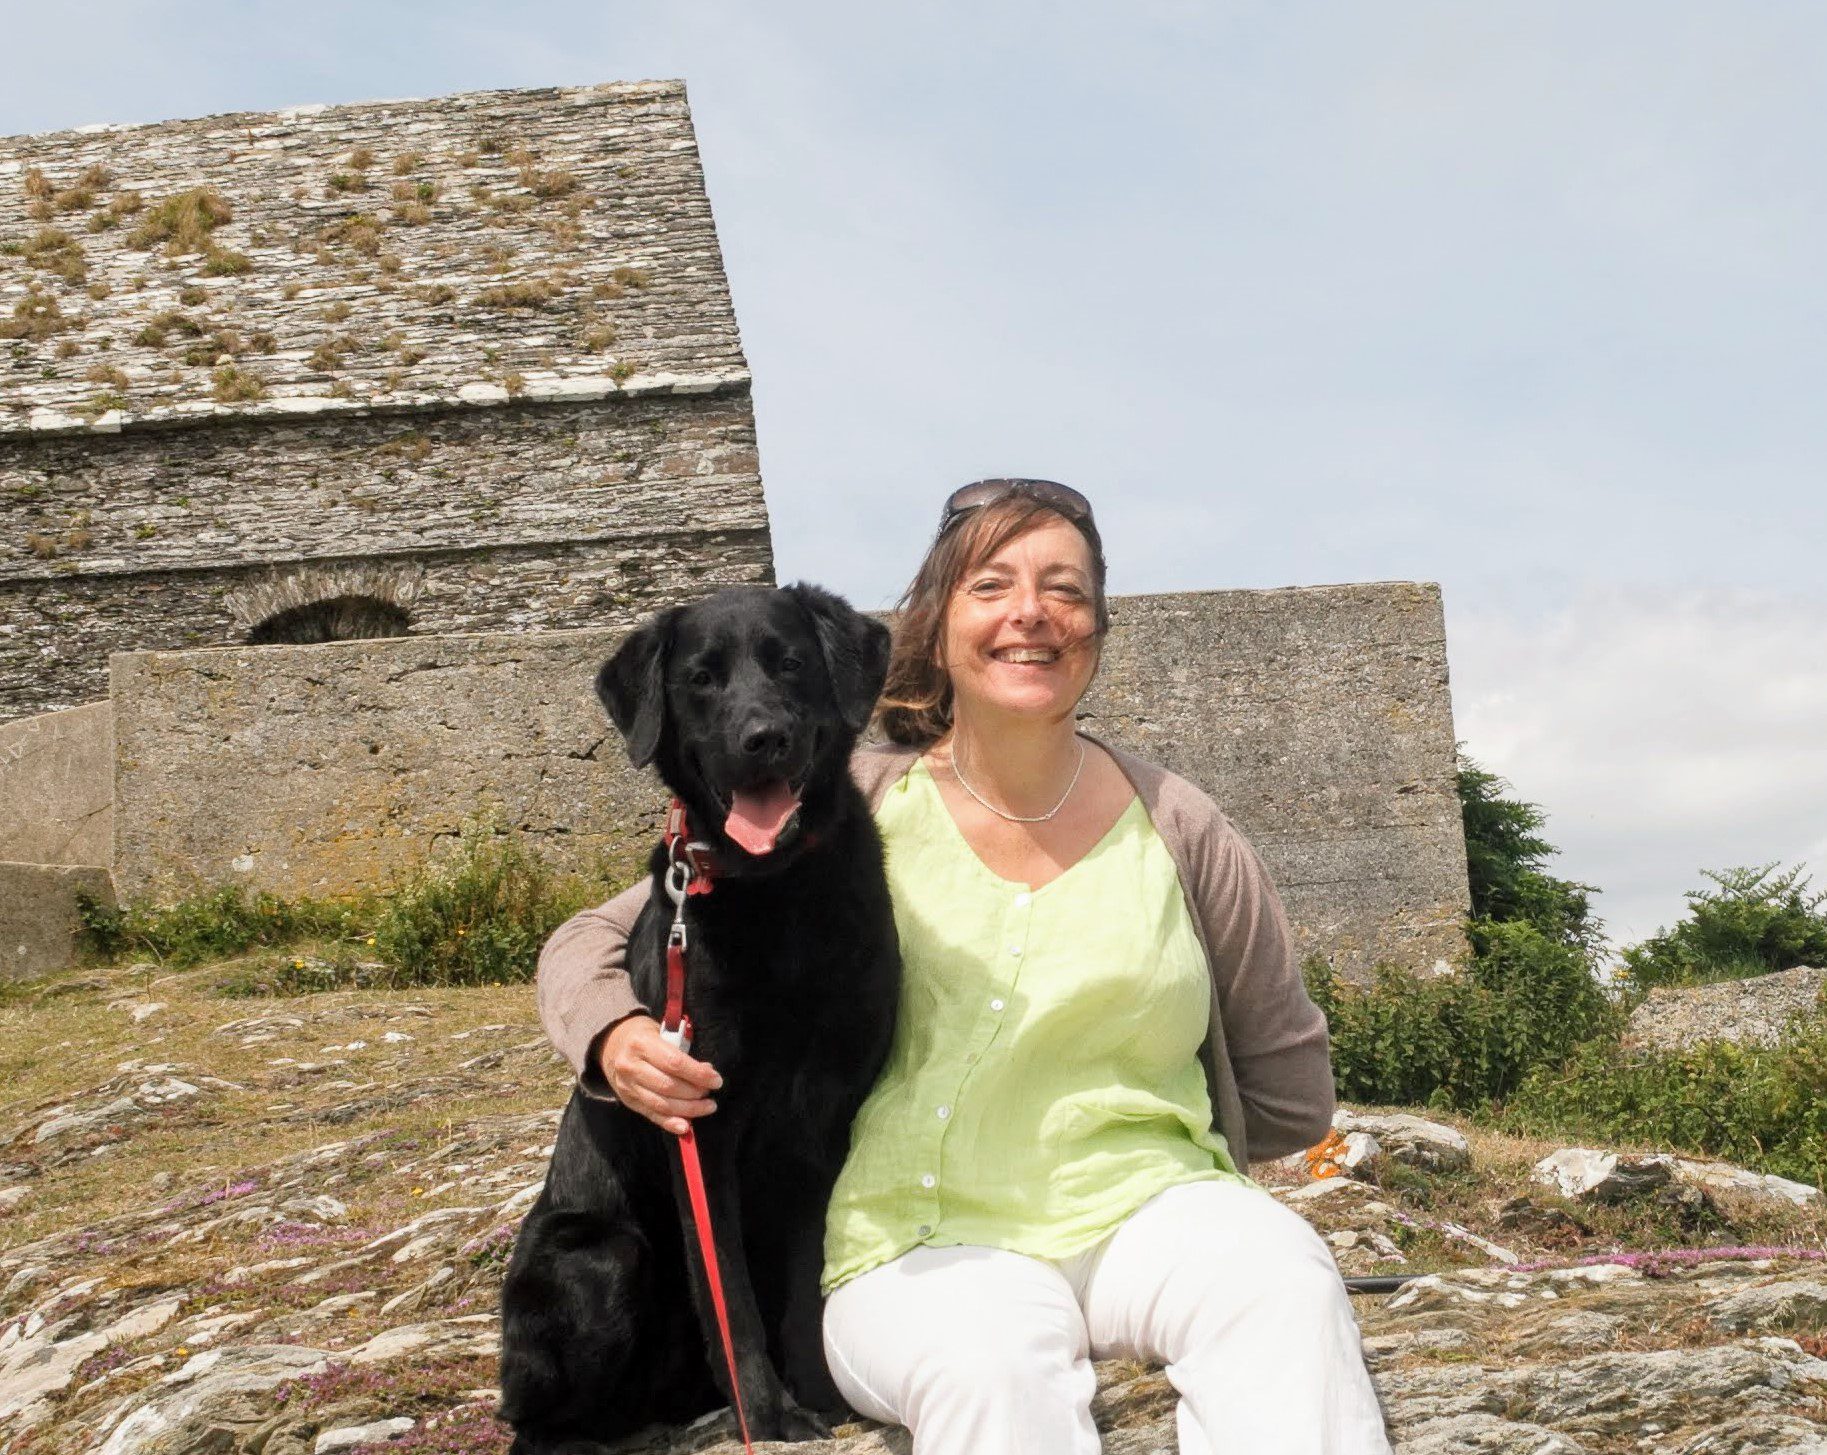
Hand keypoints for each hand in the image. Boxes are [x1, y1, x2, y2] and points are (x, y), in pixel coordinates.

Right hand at [598, 1015, 721, 1134]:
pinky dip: (670, 1122)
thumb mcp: (661, 1033)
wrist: (611, 1044)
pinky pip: (651, 1114)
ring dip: (688, 1110)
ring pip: (661, 1104)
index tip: (716, 1080)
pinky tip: (686, 1126)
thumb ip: (681, 1052)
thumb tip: (706, 1072)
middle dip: (694, 1093)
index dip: (698, 1074)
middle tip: (710, 1093)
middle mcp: (631, 1066)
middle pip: (668, 1086)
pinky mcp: (628, 1100)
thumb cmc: (644, 1036)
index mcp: (641, 1043)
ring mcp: (627, 1086)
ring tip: (707, 1107)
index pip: (674, 1063)